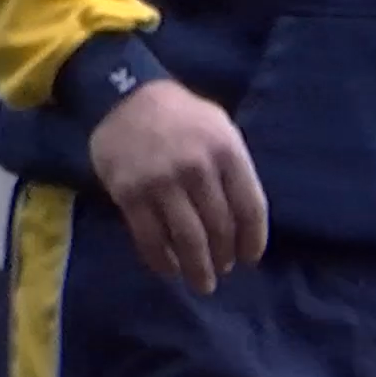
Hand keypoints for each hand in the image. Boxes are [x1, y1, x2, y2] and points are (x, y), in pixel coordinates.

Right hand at [89, 80, 267, 294]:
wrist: (122, 94)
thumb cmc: (180, 115)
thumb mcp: (219, 128)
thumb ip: (234, 168)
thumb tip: (242, 219)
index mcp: (225, 152)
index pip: (250, 209)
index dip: (253, 241)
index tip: (250, 259)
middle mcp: (196, 168)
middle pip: (219, 228)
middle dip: (224, 257)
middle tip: (222, 270)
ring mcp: (160, 182)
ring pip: (187, 238)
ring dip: (197, 267)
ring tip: (201, 282)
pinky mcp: (128, 192)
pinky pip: (148, 237)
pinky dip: (161, 260)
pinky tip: (169, 269)